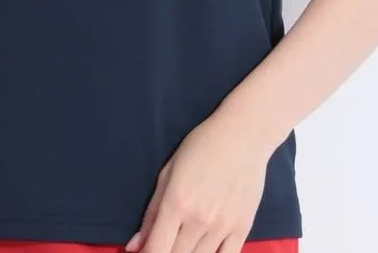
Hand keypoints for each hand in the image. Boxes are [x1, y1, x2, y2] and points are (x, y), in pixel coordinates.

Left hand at [124, 107, 272, 252]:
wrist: (243, 137)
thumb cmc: (201, 147)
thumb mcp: (168, 172)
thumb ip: (151, 212)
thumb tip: (134, 246)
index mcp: (176, 203)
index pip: (156, 249)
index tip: (144, 252)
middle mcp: (198, 220)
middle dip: (165, 252)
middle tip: (166, 241)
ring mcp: (222, 228)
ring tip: (184, 242)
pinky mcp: (242, 229)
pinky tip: (204, 249)